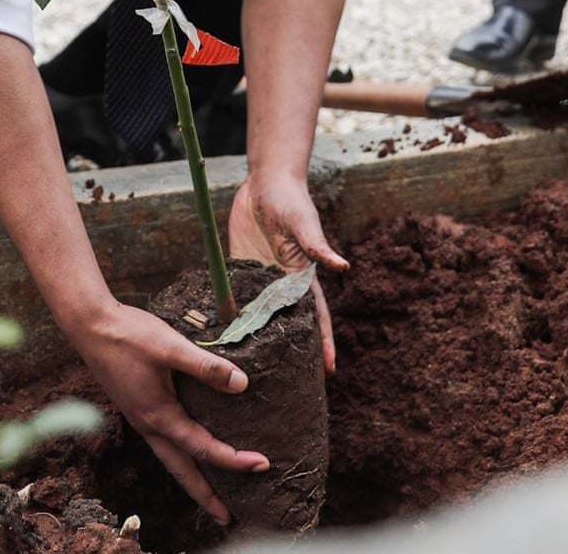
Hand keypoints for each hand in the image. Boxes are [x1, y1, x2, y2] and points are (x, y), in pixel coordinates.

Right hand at [71, 302, 268, 524]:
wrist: (90, 326)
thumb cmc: (129, 335)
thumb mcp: (171, 347)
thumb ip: (207, 366)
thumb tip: (242, 384)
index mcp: (159, 415)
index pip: (203, 448)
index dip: (234, 460)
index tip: (262, 464)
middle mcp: (149, 425)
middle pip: (181, 471)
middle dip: (205, 495)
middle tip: (227, 517)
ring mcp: (140, 419)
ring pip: (170, 459)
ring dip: (191, 479)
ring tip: (211, 495)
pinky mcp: (137, 408)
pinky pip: (163, 443)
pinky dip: (180, 456)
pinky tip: (188, 449)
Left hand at [229, 173, 349, 373]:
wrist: (265, 182)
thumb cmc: (292, 201)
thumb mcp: (305, 224)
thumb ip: (319, 247)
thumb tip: (344, 268)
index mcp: (302, 276)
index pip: (317, 316)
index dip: (324, 342)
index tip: (330, 370)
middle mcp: (282, 283)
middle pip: (289, 325)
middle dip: (294, 352)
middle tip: (291, 385)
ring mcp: (260, 279)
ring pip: (260, 318)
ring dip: (258, 341)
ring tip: (253, 372)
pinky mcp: (239, 269)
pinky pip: (234, 297)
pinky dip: (231, 317)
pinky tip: (223, 338)